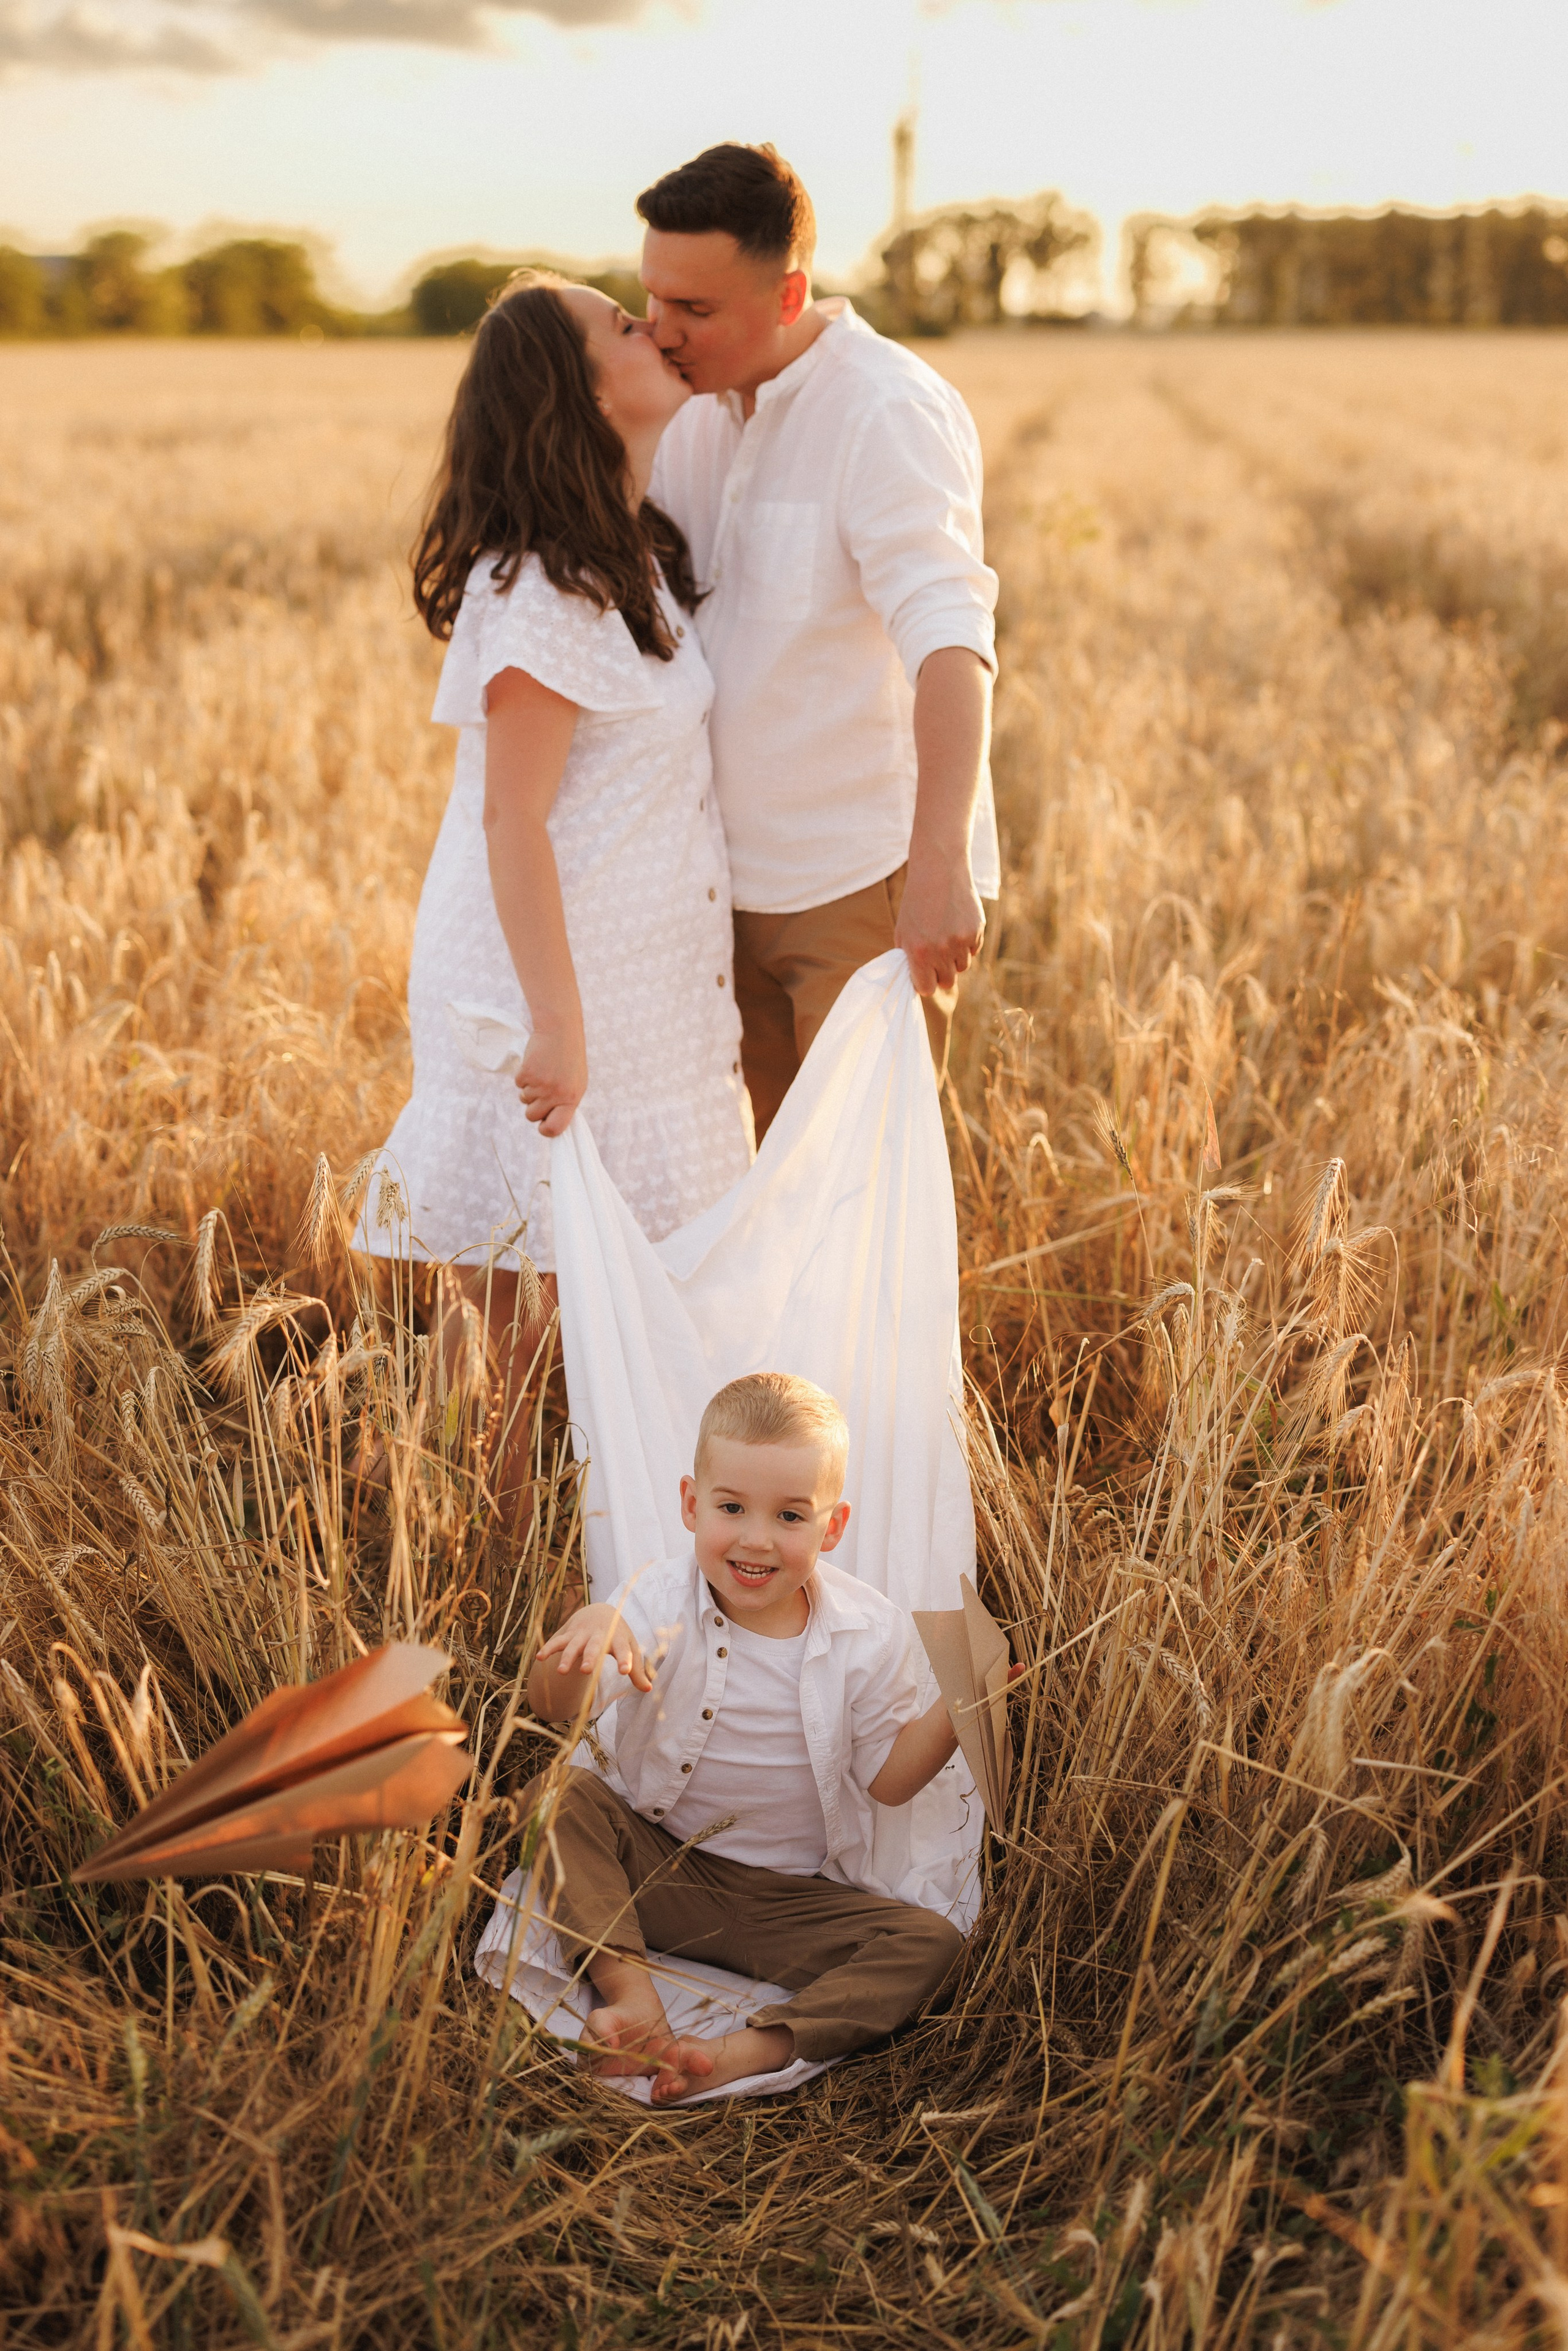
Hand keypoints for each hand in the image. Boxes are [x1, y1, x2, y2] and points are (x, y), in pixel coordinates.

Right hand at [516, 1021, 586, 1138]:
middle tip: (541, 1092)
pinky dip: (523, 1077)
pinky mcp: (527, 1074)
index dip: (546, 1129)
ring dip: (529, 1089)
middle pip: (532, 1116)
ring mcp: (540, 1085)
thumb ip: (565, 1102)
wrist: (560, 1031)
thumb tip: (552, 1121)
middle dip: (533, 1107)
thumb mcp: (576, 1083)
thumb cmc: (569, 1058)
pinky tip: (535, 1065)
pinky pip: (518, 1085)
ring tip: (542, 1073)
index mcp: (571, 1098)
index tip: (543, 1125)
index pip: (556, 1127)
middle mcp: (556, 1094)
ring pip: (524, 1100)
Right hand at [536, 1603, 652, 1693]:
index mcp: (618, 1639)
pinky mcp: (569, 1635)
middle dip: (590, 1657)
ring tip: (561, 1671)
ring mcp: (583, 1635)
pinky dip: (548, 1648)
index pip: (623, 1650)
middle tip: (586, 1670)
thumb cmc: (618, 1635)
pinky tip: (539, 1657)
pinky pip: (557, 1641)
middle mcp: (599, 1636)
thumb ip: (638, 1670)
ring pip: (574, 1645)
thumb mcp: (630, 1648)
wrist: (601, 1611)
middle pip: (595, 1647)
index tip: (625, 1672)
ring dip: (567, 1657)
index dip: (625, 1660)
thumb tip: (649, 1689)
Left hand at [894, 851, 984, 995]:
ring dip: (955, 957)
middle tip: (937, 957)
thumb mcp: (903, 930)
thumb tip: (917, 979)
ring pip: (962, 966)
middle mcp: (941, 950)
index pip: (927, 989)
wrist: (938, 870)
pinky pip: (974, 950)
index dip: (926, 983)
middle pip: (947, 981)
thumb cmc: (916, 901)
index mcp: (918, 952)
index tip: (925, 975)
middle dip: (941, 973)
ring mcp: (961, 941)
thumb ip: (908, 958)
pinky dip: (967, 943)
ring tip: (946, 935)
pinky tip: (957, 924)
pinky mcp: (976, 930)